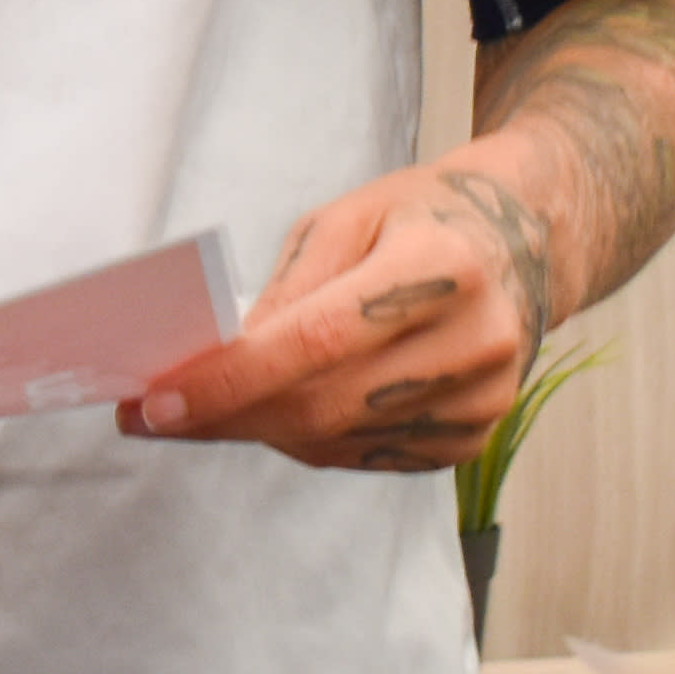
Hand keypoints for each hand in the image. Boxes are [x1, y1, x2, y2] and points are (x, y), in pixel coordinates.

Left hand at [116, 160, 541, 473]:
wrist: (521, 243)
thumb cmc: (419, 217)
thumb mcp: (345, 218)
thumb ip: (285, 292)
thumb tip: (216, 361)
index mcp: (441, 269)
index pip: (316, 343)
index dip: (229, 381)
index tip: (156, 402)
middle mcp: (472, 343)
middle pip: (322, 406)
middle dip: (225, 415)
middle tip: (153, 415)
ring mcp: (480, 401)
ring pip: (336, 441)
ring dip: (261, 428)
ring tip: (208, 406)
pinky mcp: (471, 438)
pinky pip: (364, 456)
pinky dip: (309, 438)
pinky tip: (278, 411)